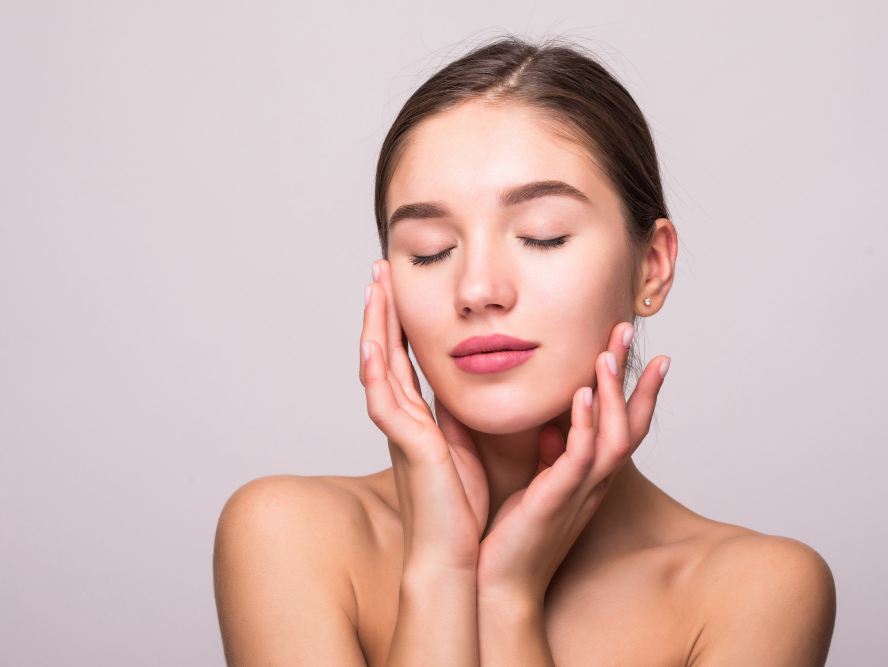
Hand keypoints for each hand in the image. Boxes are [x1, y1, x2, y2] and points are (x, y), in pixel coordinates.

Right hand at [360, 260, 488, 571]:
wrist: (453, 559)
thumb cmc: (461, 512)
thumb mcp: (464, 449)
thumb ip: (458, 419)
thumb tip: (465, 392)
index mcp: (418, 420)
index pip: (404, 359)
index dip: (400, 321)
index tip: (399, 286)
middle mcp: (403, 421)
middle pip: (385, 352)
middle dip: (382, 310)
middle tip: (379, 270)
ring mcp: (400, 432)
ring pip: (379, 367)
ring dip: (375, 326)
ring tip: (374, 286)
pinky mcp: (408, 447)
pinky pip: (384, 403)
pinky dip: (377, 372)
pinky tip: (373, 343)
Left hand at [476, 321, 669, 605]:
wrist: (498, 584)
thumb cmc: (514, 536)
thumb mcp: (536, 486)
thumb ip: (547, 455)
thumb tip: (549, 426)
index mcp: (588, 475)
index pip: (622, 424)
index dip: (635, 387)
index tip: (641, 349)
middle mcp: (593, 481)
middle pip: (630, 422)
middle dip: (633, 375)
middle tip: (629, 329)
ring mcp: (580, 491)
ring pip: (613, 435)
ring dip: (612, 392)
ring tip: (607, 352)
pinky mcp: (557, 500)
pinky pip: (580, 457)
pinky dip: (585, 423)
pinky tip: (583, 393)